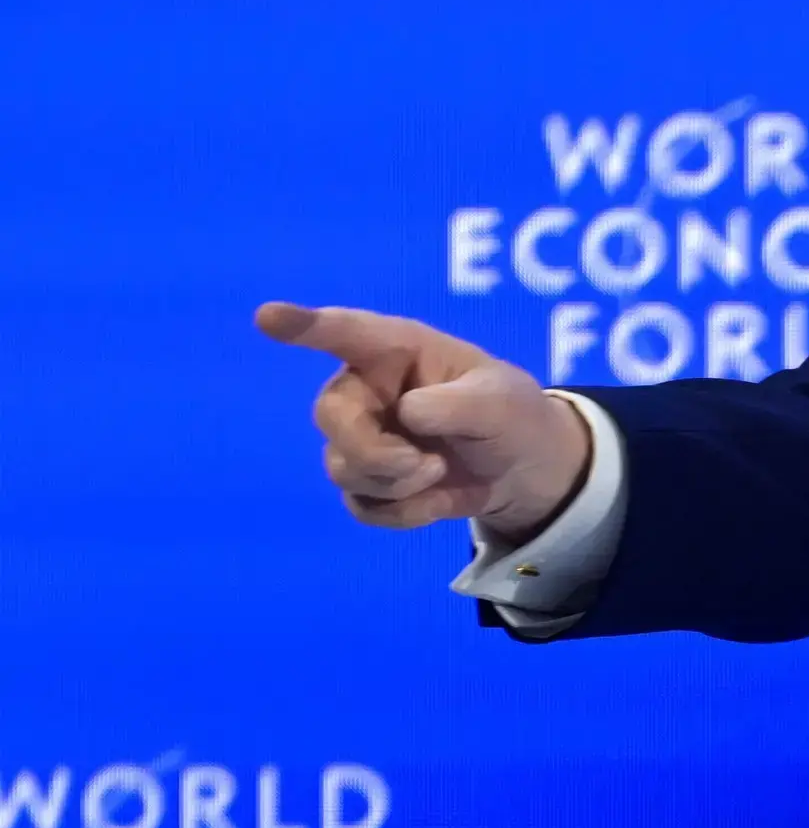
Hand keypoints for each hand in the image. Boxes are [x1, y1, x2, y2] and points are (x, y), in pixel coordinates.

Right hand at [257, 303, 591, 540]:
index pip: (346, 332)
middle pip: (330, 416)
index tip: (267, 315)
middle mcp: (369, 387)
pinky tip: (436, 499)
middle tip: (423, 464)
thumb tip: (407, 413)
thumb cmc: (510, 414)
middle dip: (373, 451)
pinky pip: (360, 505)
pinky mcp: (367, 481)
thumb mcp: (501, 402)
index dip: (305, 325)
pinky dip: (403, 512)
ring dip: (396, 483)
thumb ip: (457, 404)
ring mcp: (362, 435)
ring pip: (342, 467)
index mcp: (399, 349)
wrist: (522, 471)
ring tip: (440, 471)